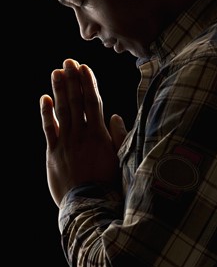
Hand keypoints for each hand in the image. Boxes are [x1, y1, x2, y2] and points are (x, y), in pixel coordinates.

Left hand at [40, 58, 126, 205]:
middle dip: (73, 80)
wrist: (90, 205)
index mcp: (100, 135)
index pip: (94, 102)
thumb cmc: (109, 183)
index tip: (85, 67)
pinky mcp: (53, 153)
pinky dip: (46, 113)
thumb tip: (116, 116)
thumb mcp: (121, 159)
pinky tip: (45, 98)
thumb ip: (119, 136)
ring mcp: (66, 143)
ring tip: (57, 72)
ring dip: (59, 90)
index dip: (88, 83)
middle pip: (77, 101)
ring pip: (62, 111)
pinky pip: (49, 129)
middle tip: (69, 62)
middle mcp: (82, 134)